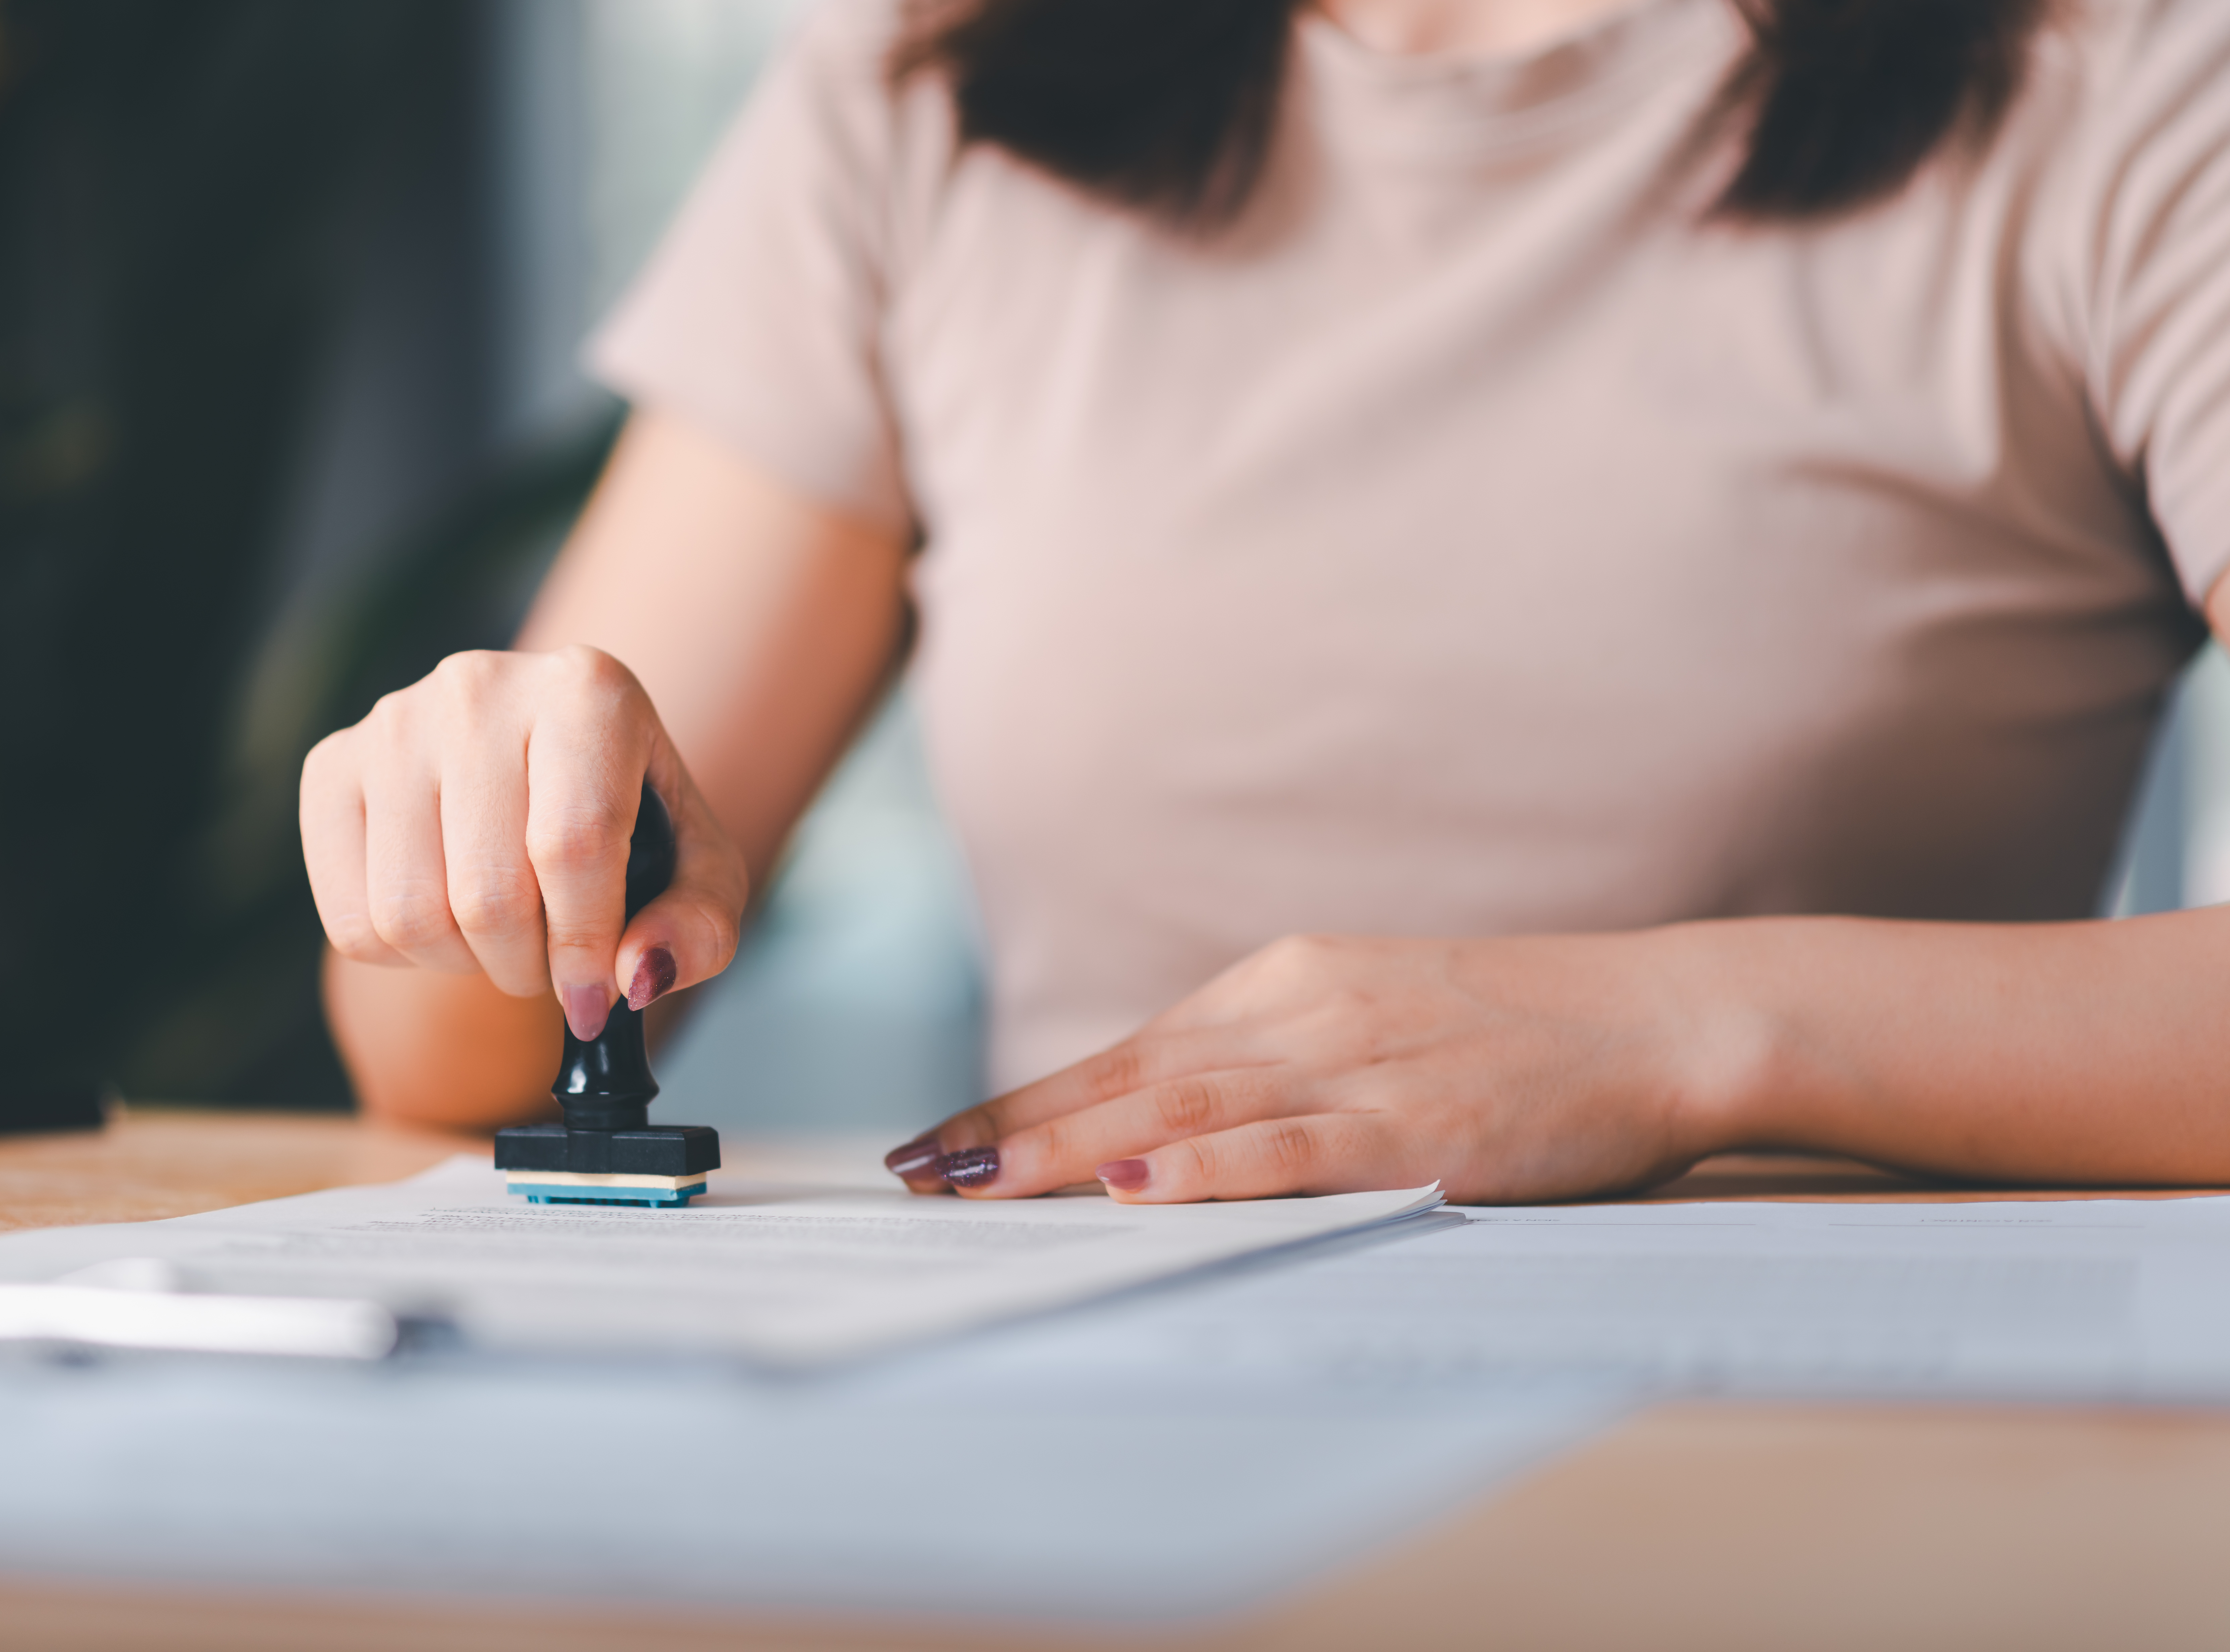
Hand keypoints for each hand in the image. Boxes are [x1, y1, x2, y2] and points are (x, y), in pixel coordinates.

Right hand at [300, 646, 747, 1036]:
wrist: (543, 776)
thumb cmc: (630, 823)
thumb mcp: (701, 872)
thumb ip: (700, 929)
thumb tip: (635, 974)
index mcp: (588, 691)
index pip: (574, 846)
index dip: (584, 947)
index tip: (596, 999)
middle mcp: (480, 687)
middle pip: (489, 893)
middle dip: (529, 965)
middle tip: (553, 965)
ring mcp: (395, 722)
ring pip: (410, 914)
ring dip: (466, 964)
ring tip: (506, 938)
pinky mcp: (332, 766)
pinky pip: (352, 919)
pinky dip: (406, 954)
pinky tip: (447, 915)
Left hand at [886, 931, 1747, 1204]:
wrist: (1653, 1015)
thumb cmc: (1513, 1030)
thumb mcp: (1368, 1019)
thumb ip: (1273, 1062)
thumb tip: (1167, 1120)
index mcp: (1285, 986)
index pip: (1127, 1054)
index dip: (1025, 1101)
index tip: (942, 1143)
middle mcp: (1301, 1014)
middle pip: (1129, 1079)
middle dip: (1014, 1128)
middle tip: (918, 1171)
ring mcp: (1356, 1066)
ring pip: (1183, 1110)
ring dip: (1071, 1148)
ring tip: (978, 1183)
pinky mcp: (1415, 1124)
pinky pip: (1290, 1148)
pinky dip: (1207, 1169)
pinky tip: (1134, 1190)